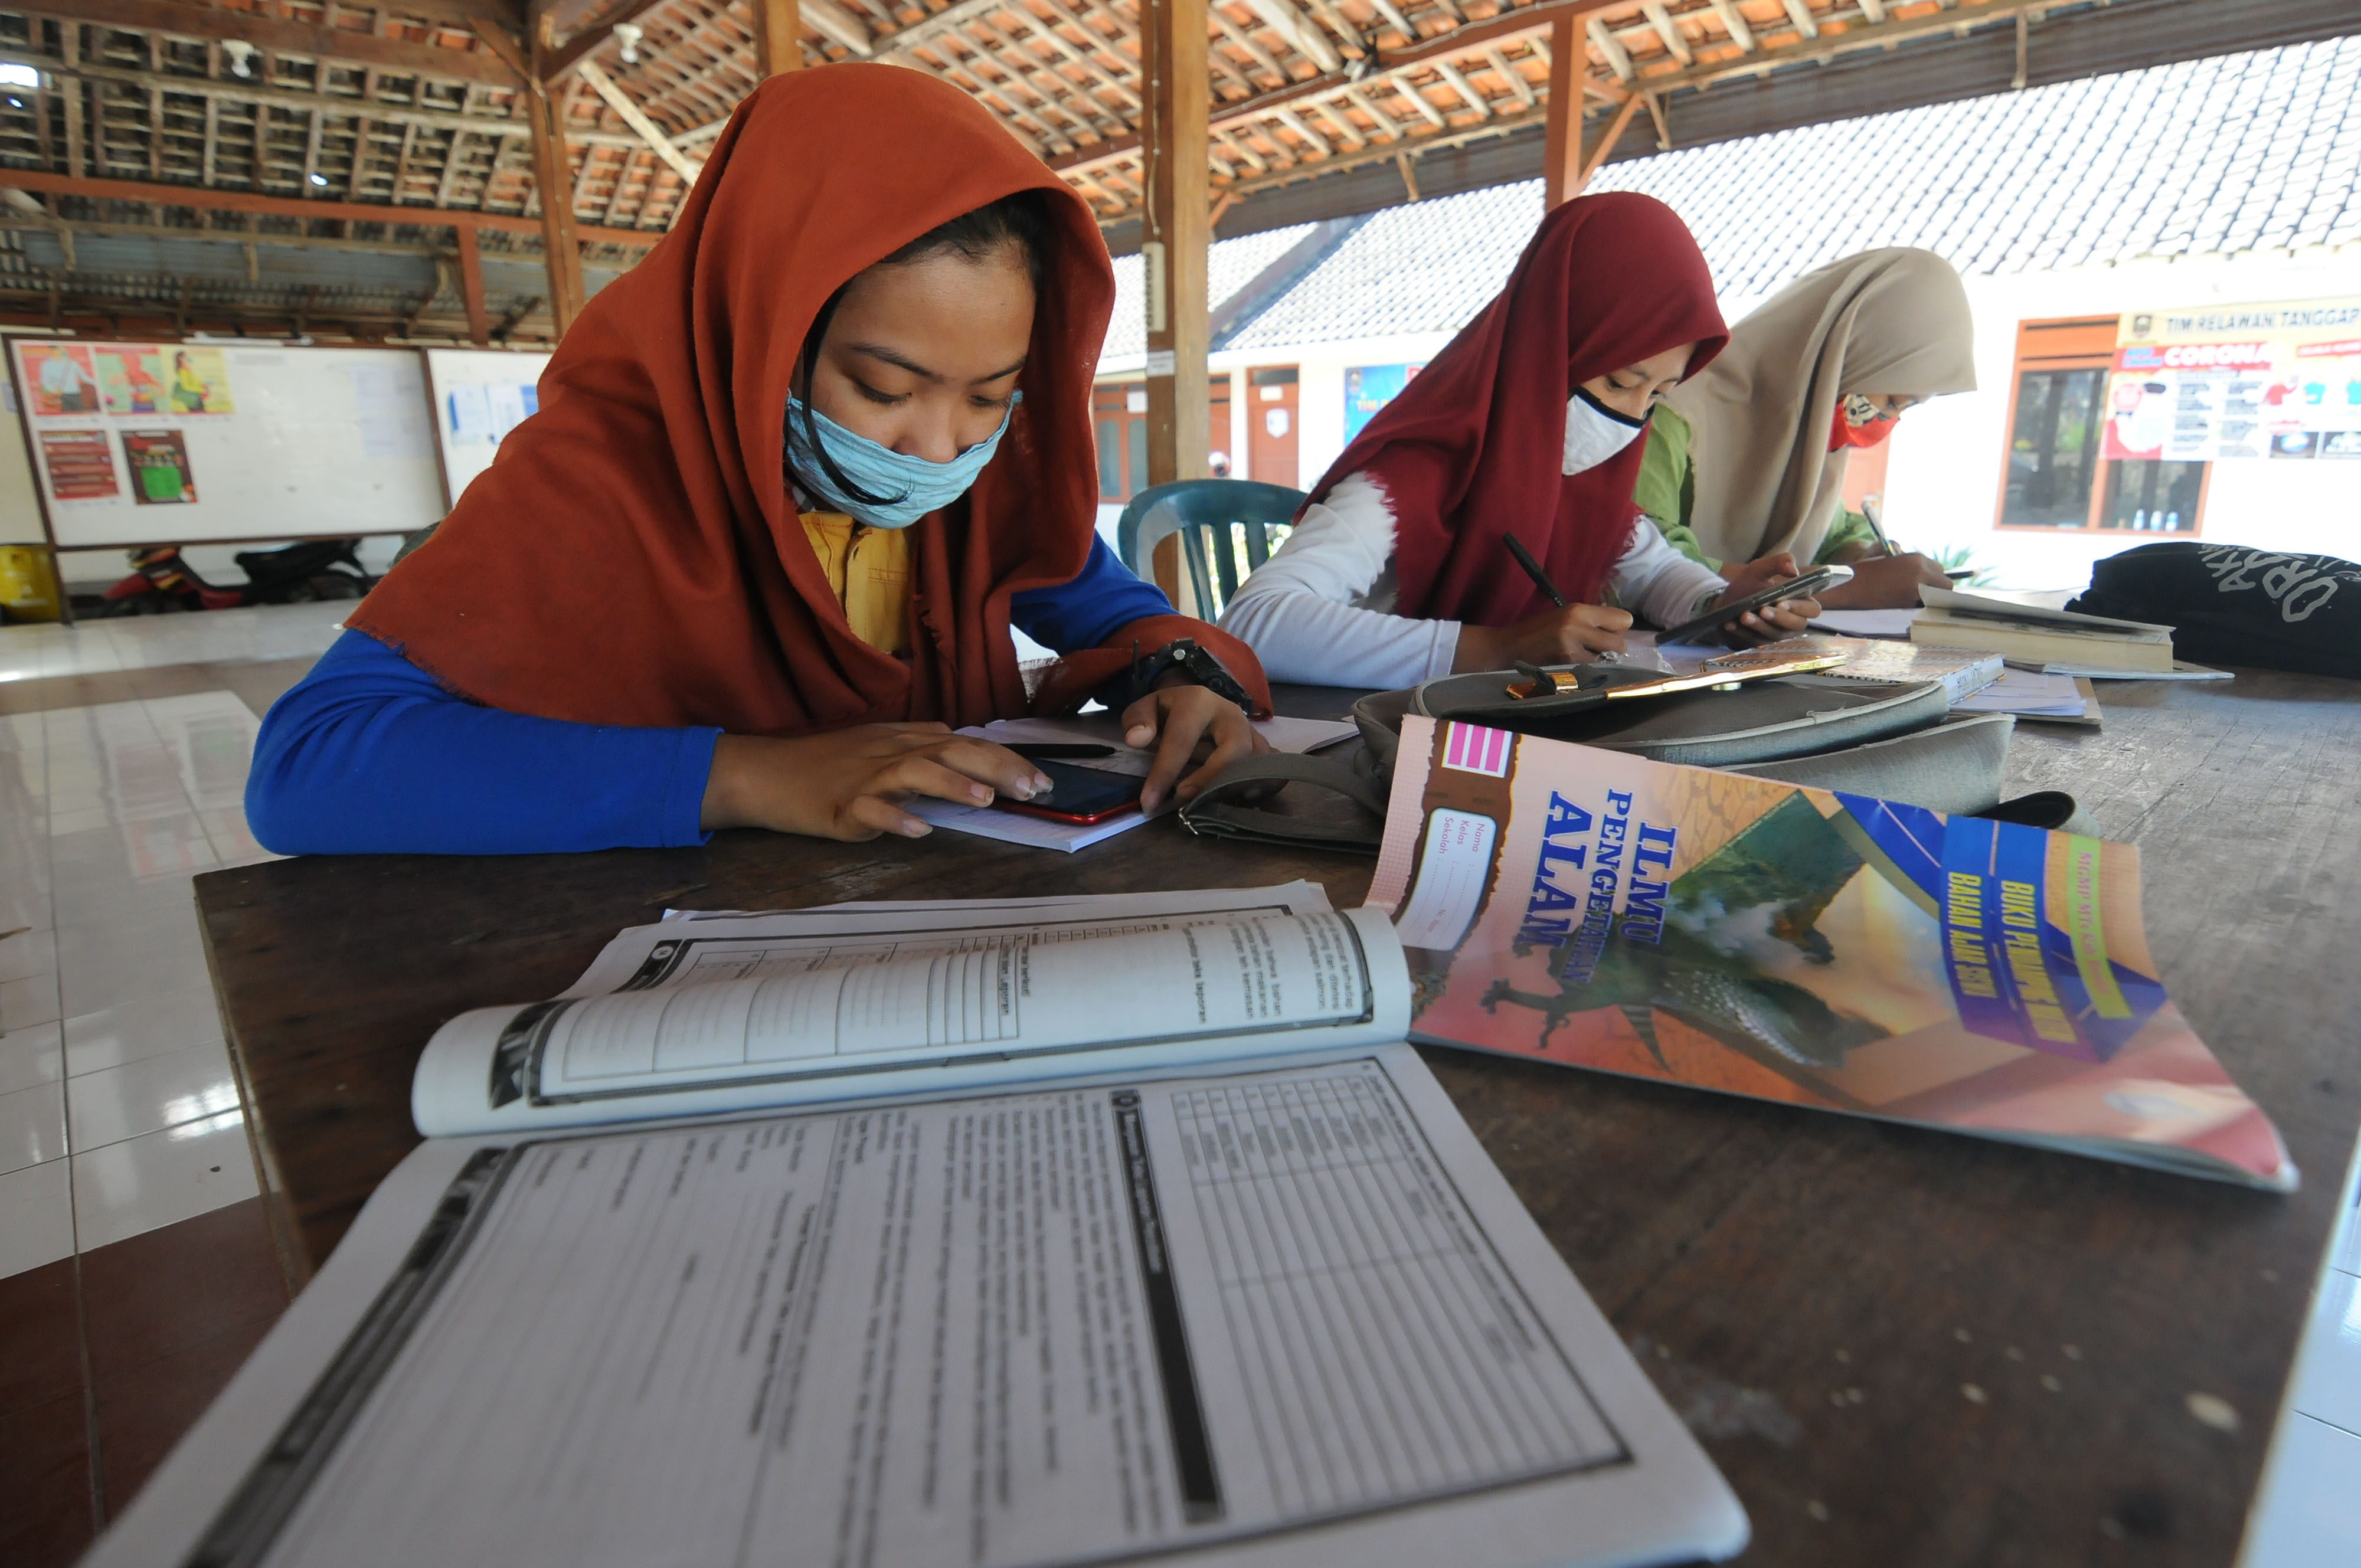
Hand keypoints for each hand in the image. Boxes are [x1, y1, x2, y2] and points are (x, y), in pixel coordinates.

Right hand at [700, 723, 1051, 839]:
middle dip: (996, 768)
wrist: (765, 771)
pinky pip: (870, 810)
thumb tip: (968, 759)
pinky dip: (895, 818)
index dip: (1006, 759)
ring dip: (952, 784)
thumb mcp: (879, 748)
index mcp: (904, 739)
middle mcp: (890, 751)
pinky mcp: (839, 804)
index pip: (966, 743)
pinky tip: (918, 829)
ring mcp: (864, 776)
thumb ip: (923, 751)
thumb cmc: (825, 764)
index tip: (1042, 780)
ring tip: (985, 801)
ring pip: (914, 771)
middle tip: (1033, 789)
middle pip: (950, 750)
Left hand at [1123, 681, 1269, 811]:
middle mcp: (1231, 715)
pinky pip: (1273, 767)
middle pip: (1235, 746)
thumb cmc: (1168, 712)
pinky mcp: (1261, 747)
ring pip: (1259, 758)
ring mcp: (1251, 731)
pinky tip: (1246, 798)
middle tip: (1187, 800)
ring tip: (1216, 804)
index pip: (1182, 739)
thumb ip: (1137, 720)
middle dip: (1212, 778)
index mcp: (1199, 701)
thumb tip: (1136, 739)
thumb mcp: (1146, 707)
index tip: (1150, 802)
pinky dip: (1266, 784)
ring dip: (1239, 784)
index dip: (1165, 772)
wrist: (1195, 702)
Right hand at [1452, 603, 1632, 671]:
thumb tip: (1618, 629)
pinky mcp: (1565, 665)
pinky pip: (1592, 671)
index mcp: (1579, 610)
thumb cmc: (1535, 632)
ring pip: (1608, 660)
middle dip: (1612, 649)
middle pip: (1621, 642)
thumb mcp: (1562, 616)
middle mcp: (1578, 625)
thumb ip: (1589, 620)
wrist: (1506, 648)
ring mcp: (1572, 647)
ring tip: (1583, 660)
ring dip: (1601, 663)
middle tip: (1595, 651)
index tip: (1604, 633)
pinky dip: (1588, 672)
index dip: (1617, 629)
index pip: (1624, 619)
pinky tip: (1573, 669)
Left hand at [1709, 552, 1820, 644]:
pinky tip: (1731, 624)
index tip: (1782, 602)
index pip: (1812, 609)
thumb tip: (1793, 570)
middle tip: (1763, 610)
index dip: (1800, 607)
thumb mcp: (1759, 569)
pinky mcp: (1762, 643)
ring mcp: (1778, 633)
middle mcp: (1793, 620)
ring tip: (1743, 615)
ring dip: (1759, 625)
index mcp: (1799, 601)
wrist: (1725, 603)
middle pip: (1797, 625)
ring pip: (1775, 634)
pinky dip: (1742, 632)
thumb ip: (1777, 563)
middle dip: (1780, 618)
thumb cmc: (1748, 585)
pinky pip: (1755, 641)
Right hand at [1816, 551, 1948, 608]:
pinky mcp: (1906, 606)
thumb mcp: (1882, 553)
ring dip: (1927, 598)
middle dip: (1934, 587)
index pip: (1940, 569)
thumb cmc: (1860, 569)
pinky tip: (1901, 603)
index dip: (1931, 576)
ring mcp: (1915, 592)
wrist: (1844, 587)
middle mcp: (1921, 574)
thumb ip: (1900, 552)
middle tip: (1919, 590)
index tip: (1922, 580)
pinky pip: (1921, 607)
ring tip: (1909, 597)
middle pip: (1944, 584)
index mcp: (1916, 560)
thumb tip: (1907, 554)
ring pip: (1934, 598)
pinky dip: (1915, 606)